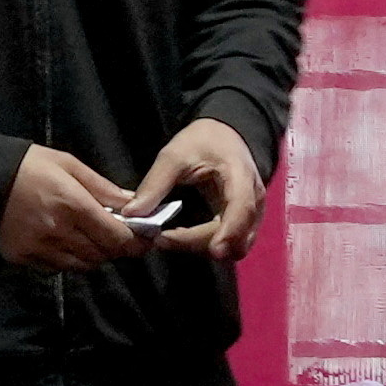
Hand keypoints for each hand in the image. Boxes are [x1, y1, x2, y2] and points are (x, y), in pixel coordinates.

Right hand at [0, 143, 149, 270]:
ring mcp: (39, 248)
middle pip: (102, 255)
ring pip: (82, 265)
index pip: (116, 237)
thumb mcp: (69, 165)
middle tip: (119, 237)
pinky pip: (58, 267)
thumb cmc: (30, 165)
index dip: (135, 242)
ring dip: (94, 255)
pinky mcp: (23, 258)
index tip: (145, 239)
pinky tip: (66, 242)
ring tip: (92, 239)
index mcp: (72, 204)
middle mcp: (58, 231)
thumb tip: (133, 204)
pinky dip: (69, 258)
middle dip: (115, 248)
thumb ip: (103, 188)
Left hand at [127, 117, 267, 263]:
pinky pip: (228, 245)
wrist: (225, 136)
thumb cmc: (204, 141)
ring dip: (200, 248)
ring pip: (233, 248)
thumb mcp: (175, 154)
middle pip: (235, 238)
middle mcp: (253, 202)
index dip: (230, 232)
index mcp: (241, 177)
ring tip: (168, 237)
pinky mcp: (241, 225)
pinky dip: (204, 245)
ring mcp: (251, 217)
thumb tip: (132, 213)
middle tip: (162, 238)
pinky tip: (181, 236)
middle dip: (199, 243)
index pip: (242, 209)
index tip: (213, 249)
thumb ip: (155, 183)